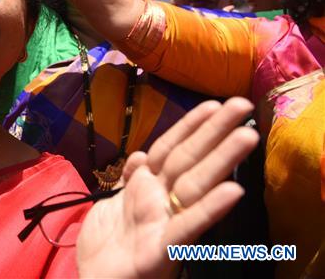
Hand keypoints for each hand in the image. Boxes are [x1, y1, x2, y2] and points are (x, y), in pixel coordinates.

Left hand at [77, 98, 258, 277]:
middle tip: (242, 105)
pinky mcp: (164, 250)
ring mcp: (164, 223)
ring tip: (247, 135)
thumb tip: (143, 153)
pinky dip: (209, 208)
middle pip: (189, 160)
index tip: (212, 103)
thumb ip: (128, 180)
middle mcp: (160, 202)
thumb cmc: (106, 247)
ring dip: (222, 159)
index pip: (170, 149)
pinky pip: (189, 226)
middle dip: (214, 132)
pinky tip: (232, 191)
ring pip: (195, 185)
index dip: (188, 126)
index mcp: (146, 189)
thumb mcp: (110, 204)